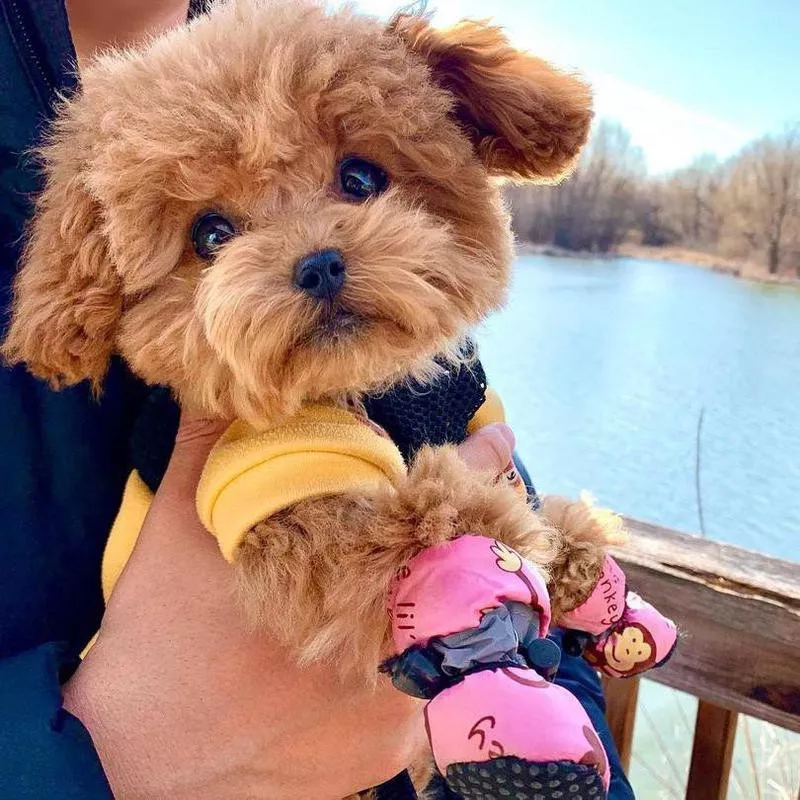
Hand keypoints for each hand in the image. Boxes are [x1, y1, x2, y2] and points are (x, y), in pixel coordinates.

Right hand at [62, 415, 514, 798]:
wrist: (136, 761)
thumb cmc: (158, 637)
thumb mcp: (174, 527)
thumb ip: (208, 446)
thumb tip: (219, 384)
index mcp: (342, 562)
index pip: (434, 498)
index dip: (472, 462)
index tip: (499, 440)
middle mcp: (383, 632)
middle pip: (454, 570)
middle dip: (456, 541)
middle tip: (439, 529)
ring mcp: (393, 701)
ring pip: (440, 636)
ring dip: (428, 609)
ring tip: (384, 605)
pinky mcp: (387, 753)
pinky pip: (420, 696)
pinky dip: (403, 670)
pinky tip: (360, 665)